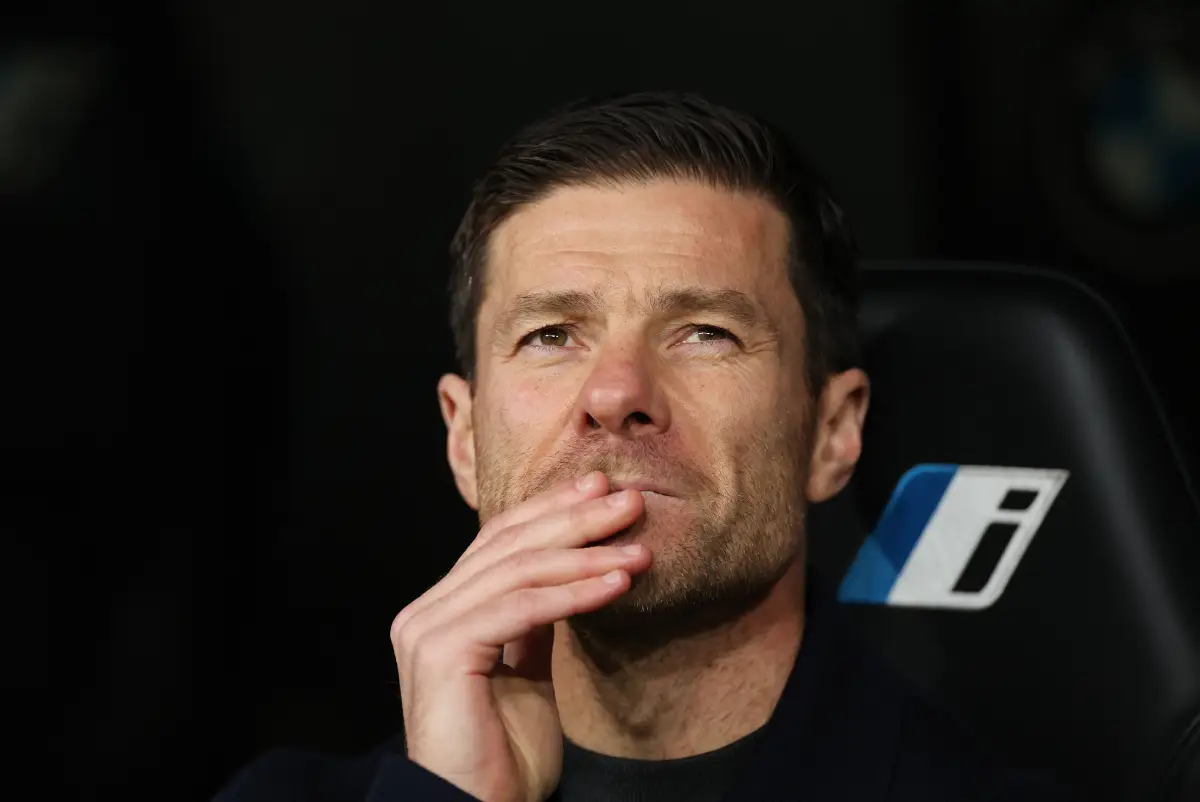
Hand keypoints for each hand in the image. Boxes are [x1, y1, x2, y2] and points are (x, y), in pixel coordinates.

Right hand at [391, 472, 650, 801]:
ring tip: (639, 550)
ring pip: (517, 570)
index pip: (500, 542)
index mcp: (442, 609)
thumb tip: (571, 572)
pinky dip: (573, 593)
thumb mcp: (528, 672)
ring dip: (586, 554)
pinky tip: (617, 585)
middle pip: (509, 546)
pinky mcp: (440, 650)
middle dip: (575, 518)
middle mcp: (426, 610)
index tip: (602, 489)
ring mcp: (427, 628)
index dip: (552, 510)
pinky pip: (520, 609)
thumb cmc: (505, 754)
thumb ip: (535, 622)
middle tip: (630, 498)